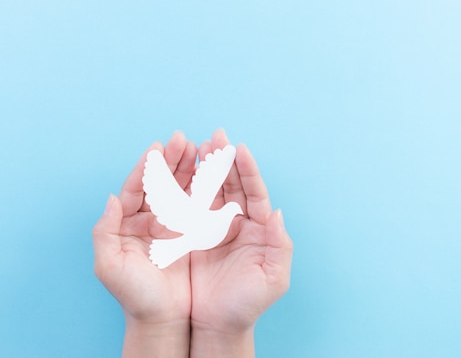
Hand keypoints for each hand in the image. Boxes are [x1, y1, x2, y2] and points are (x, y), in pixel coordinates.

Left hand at [92, 132, 196, 357]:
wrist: (161, 319)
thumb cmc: (133, 295)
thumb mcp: (109, 266)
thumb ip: (105, 231)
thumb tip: (111, 197)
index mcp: (127, 223)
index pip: (136, 188)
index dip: (146, 168)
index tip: (157, 149)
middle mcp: (148, 219)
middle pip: (160, 182)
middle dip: (170, 160)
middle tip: (182, 139)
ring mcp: (170, 225)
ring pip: (179, 189)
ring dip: (187, 167)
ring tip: (197, 147)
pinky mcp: (190, 233)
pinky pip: (196, 205)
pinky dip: (202, 187)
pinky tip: (209, 170)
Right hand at [190, 130, 292, 356]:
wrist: (216, 324)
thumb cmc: (247, 304)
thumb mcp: (273, 279)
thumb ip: (279, 245)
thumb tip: (277, 212)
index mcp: (258, 229)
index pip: (254, 193)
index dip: (248, 171)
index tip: (240, 149)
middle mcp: (237, 223)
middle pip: (232, 185)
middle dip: (224, 160)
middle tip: (216, 136)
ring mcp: (213, 227)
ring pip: (210, 190)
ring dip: (205, 167)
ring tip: (198, 145)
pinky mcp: (192, 234)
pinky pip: (189, 206)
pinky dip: (186, 187)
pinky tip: (182, 170)